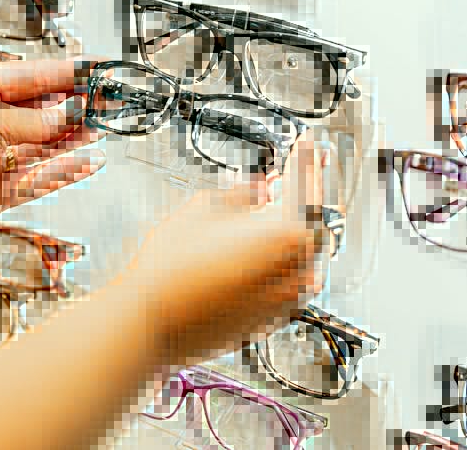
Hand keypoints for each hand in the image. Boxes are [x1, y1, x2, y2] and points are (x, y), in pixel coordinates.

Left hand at [0, 58, 106, 244]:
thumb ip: (33, 122)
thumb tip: (67, 115)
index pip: (29, 76)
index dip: (64, 74)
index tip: (95, 71)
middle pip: (37, 112)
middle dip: (72, 109)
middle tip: (106, 104)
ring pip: (39, 147)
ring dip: (70, 139)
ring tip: (102, 130)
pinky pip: (34, 178)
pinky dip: (61, 170)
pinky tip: (85, 161)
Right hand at [113, 130, 328, 367]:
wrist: (152, 322)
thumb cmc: (170, 268)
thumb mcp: (201, 209)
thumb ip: (241, 195)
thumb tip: (258, 191)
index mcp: (285, 231)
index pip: (304, 182)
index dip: (305, 157)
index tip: (308, 144)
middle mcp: (298, 266)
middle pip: (314, 219)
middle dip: (305, 193)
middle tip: (293, 174)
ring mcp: (290, 296)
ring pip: (308, 252)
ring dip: (297, 227)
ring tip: (276, 210)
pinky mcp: (276, 318)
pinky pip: (294, 280)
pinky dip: (287, 259)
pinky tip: (265, 249)